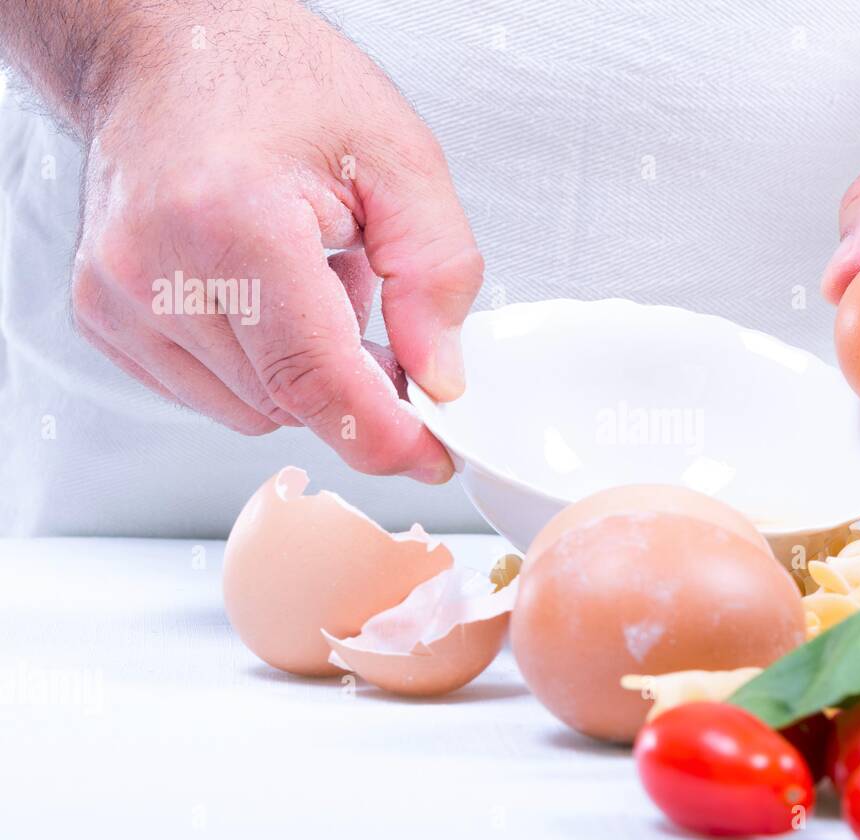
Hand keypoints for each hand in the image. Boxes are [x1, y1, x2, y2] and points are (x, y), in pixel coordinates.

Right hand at [71, 0, 480, 480]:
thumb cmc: (276, 82)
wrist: (170, 47)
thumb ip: (435, 274)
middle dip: (354, 385)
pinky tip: (264, 293)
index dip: (381, 435)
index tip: (430, 456)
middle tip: (377, 311)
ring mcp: (118, 297)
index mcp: (233, 220)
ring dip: (303, 370)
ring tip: (309, 278)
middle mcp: (156, 266)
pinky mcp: (104, 317)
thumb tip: (440, 378)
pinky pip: (209, 393)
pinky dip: (257, 363)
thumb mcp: (398, 159)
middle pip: (286, 401)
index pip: (311, 377)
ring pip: (249, 408)